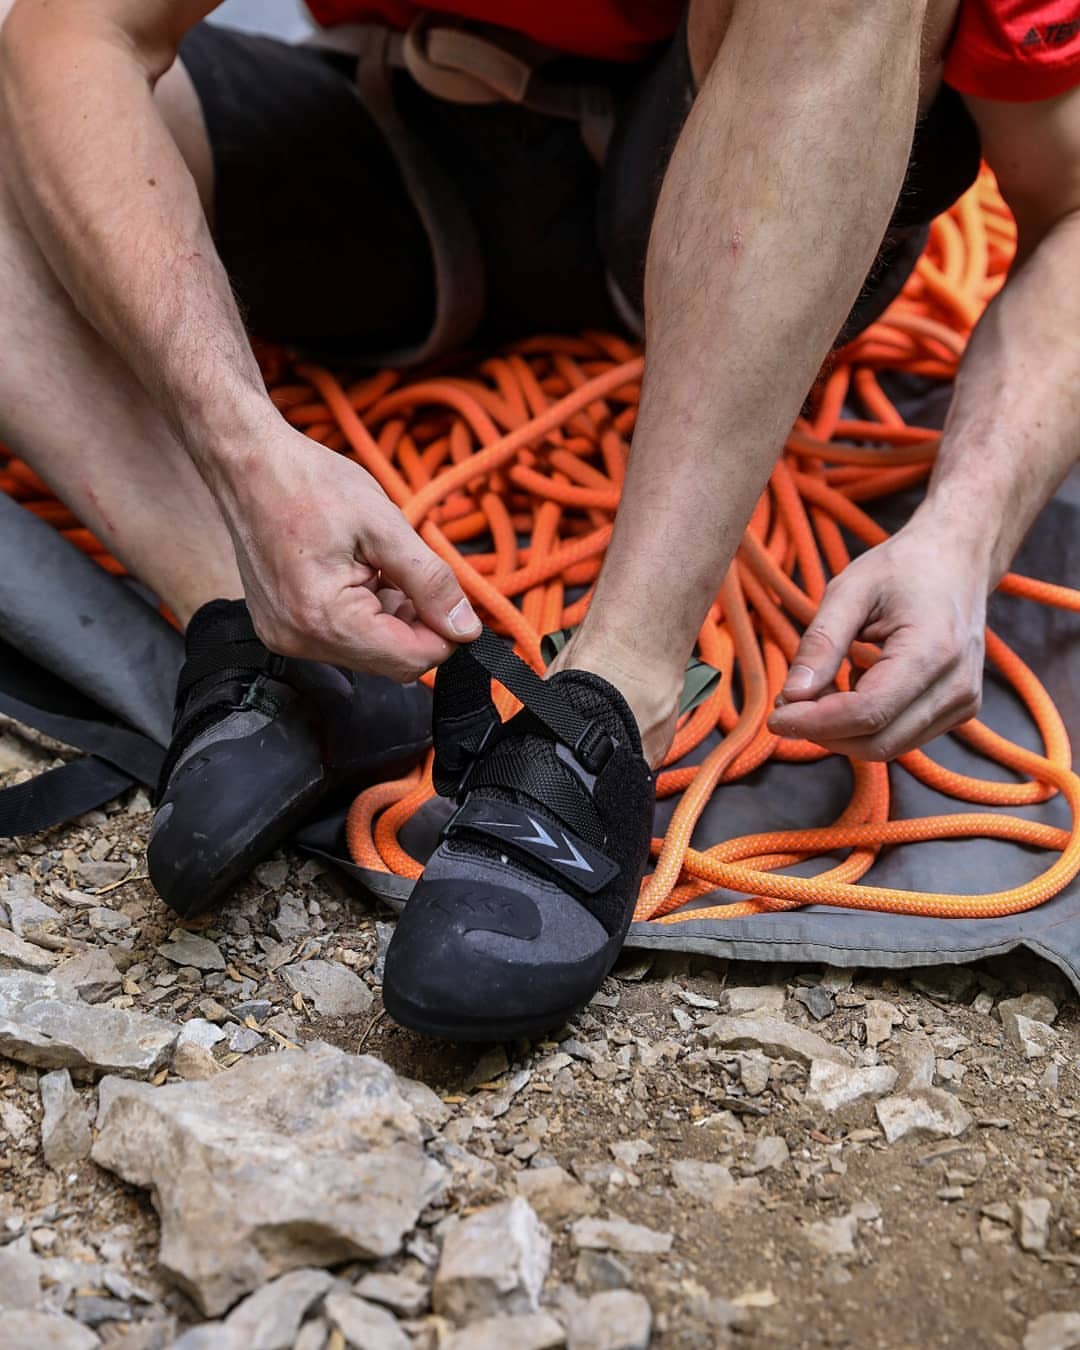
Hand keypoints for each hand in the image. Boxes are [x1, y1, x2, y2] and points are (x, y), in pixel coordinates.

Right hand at [217, 421, 480, 679]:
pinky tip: (359, 573)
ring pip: (369, 652)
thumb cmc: (309, 483)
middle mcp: (299, 640)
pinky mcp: (281, 628)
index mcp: (324, 618)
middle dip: (417, 625)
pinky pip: (342, 639)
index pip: (409, 660)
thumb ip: (430, 582)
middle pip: (390, 662)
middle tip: (415, 575)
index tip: (453, 602)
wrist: (248, 465)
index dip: (445, 635)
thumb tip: (466, 630)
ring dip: (391, 617)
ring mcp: (285, 637)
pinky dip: (365, 614)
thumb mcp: (385, 526)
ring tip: (378, 565)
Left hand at [765, 519, 988, 759]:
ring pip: (888, 747)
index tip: (775, 716)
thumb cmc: (903, 568)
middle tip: (788, 703)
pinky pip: (901, 736)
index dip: (815, 723)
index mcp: (933, 651)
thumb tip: (792, 695)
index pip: (867, 712)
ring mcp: (964, 702)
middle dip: (823, 732)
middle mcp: (957, 686)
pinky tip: (855, 685)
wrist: (957, 559)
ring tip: (819, 689)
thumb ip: (820, 644)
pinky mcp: (959, 711)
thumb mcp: (849, 590)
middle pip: (877, 742)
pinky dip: (865, 724)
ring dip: (842, 731)